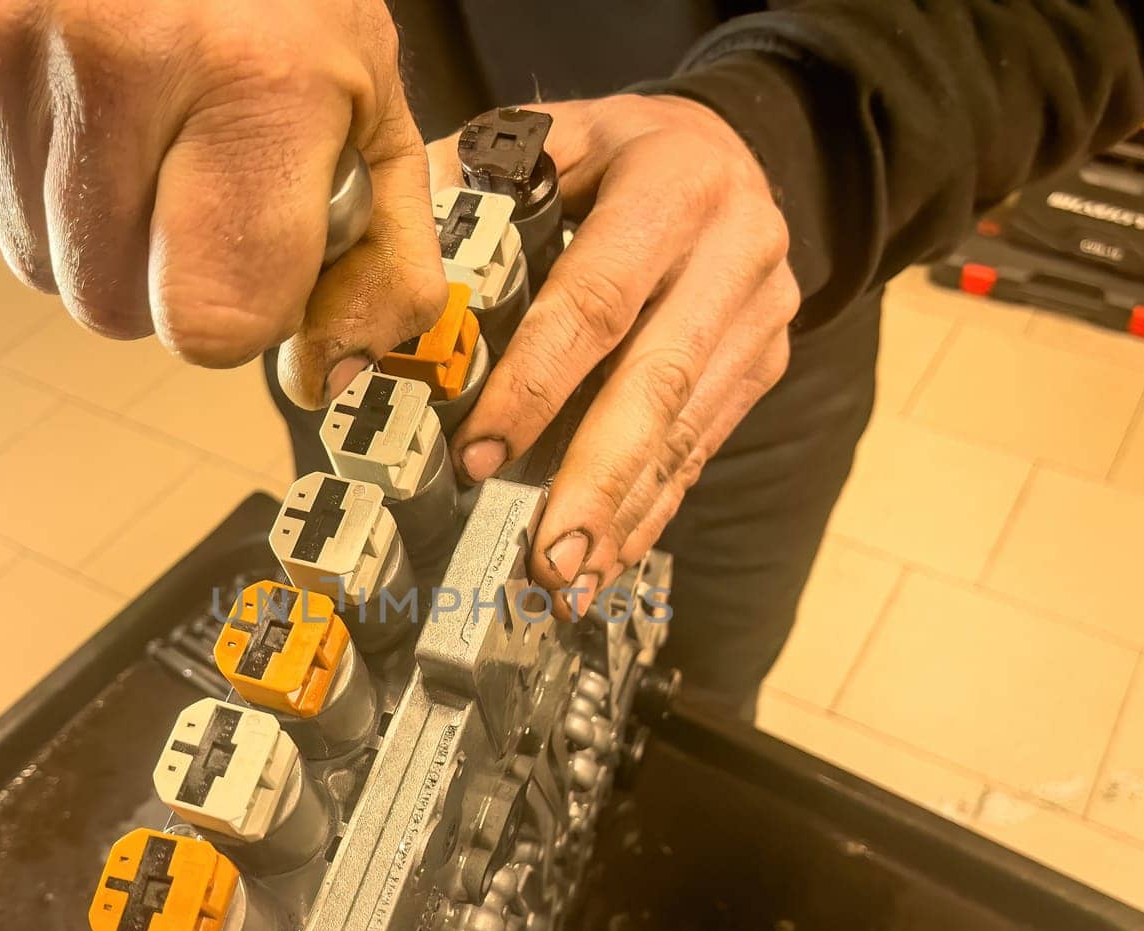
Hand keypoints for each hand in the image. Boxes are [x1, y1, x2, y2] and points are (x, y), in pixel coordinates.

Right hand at [0, 0, 446, 398]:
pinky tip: (77, 89)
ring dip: (93, 223)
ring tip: (140, 115)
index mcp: (257, 84)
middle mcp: (120, 58)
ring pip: (36, 257)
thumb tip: (327, 375)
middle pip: (111, 306)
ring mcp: (5, 35)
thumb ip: (377, 255)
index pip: (211, 323)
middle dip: (161, 271)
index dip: (241, 306)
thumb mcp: (371, 103)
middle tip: (196, 172)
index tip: (258, 249)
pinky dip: (30, 165)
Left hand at [430, 95, 798, 618]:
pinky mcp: (763, 364)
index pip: (596, 299)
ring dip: (621, 514)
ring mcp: (760, 314)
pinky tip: (607, 560)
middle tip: (544, 554)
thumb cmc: (615, 154)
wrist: (732, 149)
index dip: (536, 383)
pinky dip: (650, 510)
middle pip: (657, 382)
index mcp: (673, 183)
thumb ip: (468, 193)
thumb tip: (380, 286)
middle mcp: (735, 249)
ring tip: (567, 579)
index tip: (480, 455)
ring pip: (686, 430)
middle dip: (594, 479)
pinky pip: (703, 448)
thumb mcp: (548, 138)